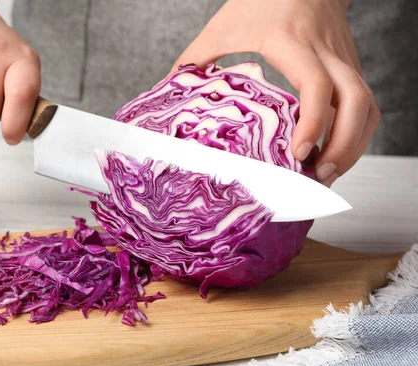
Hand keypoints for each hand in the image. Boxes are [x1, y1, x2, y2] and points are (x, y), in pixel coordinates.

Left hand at [172, 0, 379, 185]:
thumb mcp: (223, 26)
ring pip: (367, 105)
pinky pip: (364, 103)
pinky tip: (335, 151)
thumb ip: (195, 58)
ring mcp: (344, 59)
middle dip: (344, 145)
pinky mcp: (350, 66)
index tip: (298, 154)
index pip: (315, 84)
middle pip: (355, 101)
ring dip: (354, 144)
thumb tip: (171, 90)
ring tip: (329, 172)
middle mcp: (326, 52)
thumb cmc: (262, 0)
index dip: (312, 123)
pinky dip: (355, 132)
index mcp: (293, 43)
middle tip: (320, 175)